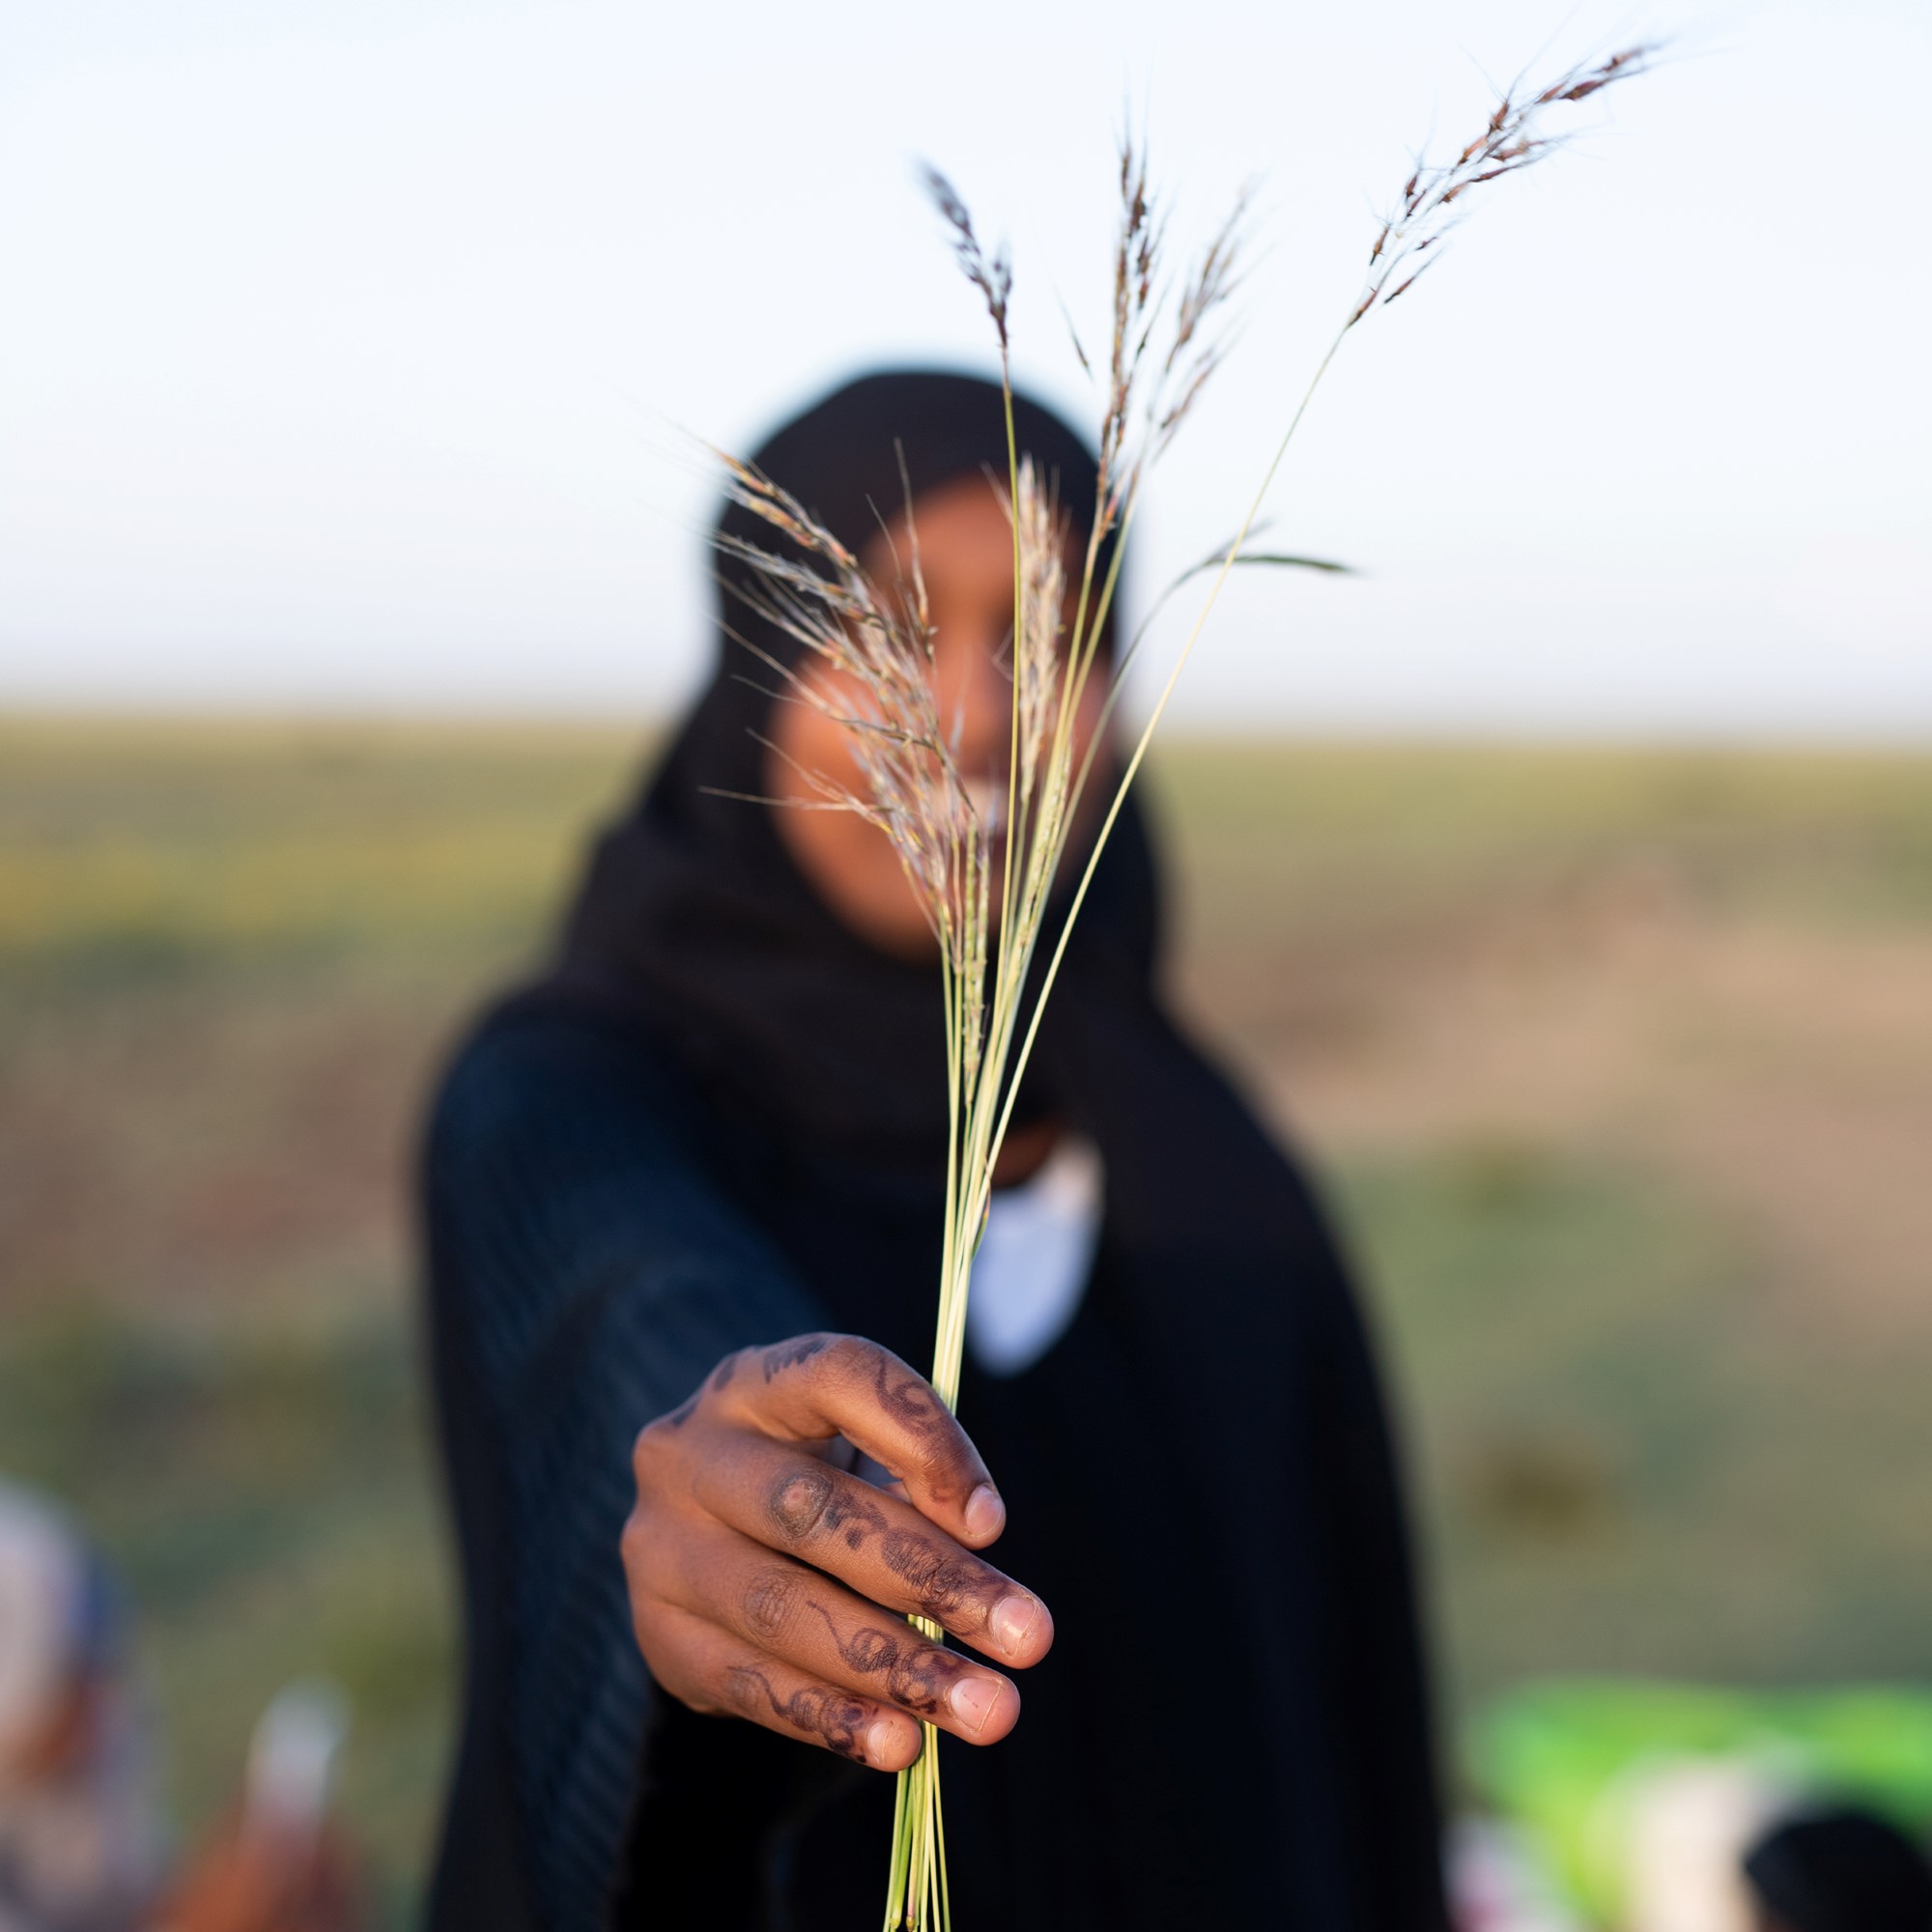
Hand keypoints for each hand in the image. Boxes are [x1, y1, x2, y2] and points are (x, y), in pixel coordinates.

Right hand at [623, 1332, 1052, 1772]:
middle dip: (931, 1578)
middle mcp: (690, 1450)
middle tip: (1029, 1639)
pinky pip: (748, 1684)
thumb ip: (919, 1482)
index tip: (995, 1523)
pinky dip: (833, 1719)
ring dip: (896, 1666)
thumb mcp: (864, 1453)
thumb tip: (974, 1543)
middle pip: (811, 1508)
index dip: (922, 1440)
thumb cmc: (820, 1480)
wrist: (712, 1539)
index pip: (839, 1377)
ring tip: (985, 1709)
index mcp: (755, 1382)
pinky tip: (902, 1743)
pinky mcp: (658, 1632)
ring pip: (782, 1606)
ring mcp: (661, 1543)